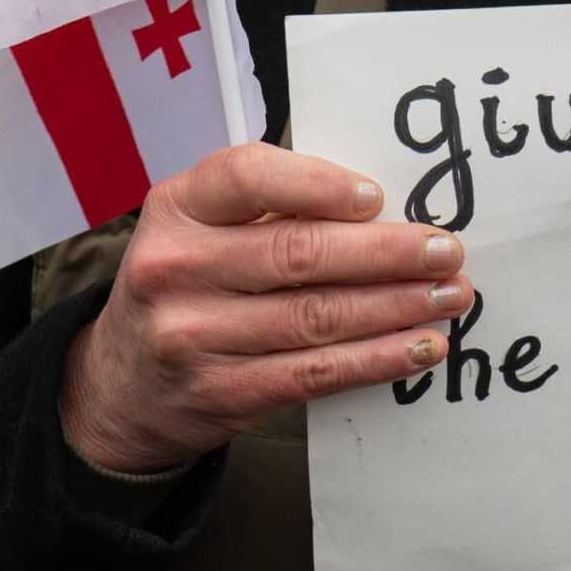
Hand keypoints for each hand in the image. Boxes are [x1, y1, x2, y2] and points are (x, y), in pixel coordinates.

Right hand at [59, 143, 469, 473]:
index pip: (247, 176)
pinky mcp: (220, 393)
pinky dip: (376, 359)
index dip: (318, 185)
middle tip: (447, 250)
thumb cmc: (188, 284)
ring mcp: (193, 336)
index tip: (378, 196)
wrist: (120, 385)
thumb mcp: (200, 227)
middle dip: (386, 252)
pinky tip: (419, 346)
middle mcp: (176, 268)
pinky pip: (314, 373)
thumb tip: (382, 206)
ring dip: (396, 306)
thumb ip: (269, 206)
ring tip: (450, 296)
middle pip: (297, 253)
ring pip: (315, 317)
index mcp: (176, 207)